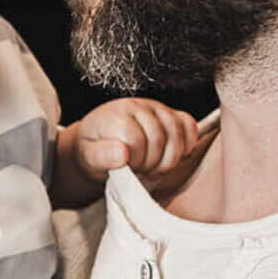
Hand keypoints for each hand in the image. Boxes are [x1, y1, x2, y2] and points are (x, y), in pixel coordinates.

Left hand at [61, 98, 205, 198]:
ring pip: (177, 132)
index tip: (128, 169)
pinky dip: (186, 145)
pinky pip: (189, 126)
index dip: (135, 161)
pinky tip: (172, 156)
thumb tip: (121, 154)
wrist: (98, 140)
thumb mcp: (88, 157)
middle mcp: (136, 106)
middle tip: (142, 171)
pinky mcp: (170, 113)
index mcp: (114, 116)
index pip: (136, 140)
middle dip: (152, 163)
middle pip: (159, 138)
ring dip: (170, 158)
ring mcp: (156, 108)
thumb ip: (101, 156)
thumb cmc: (94, 150)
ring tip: (154, 167)